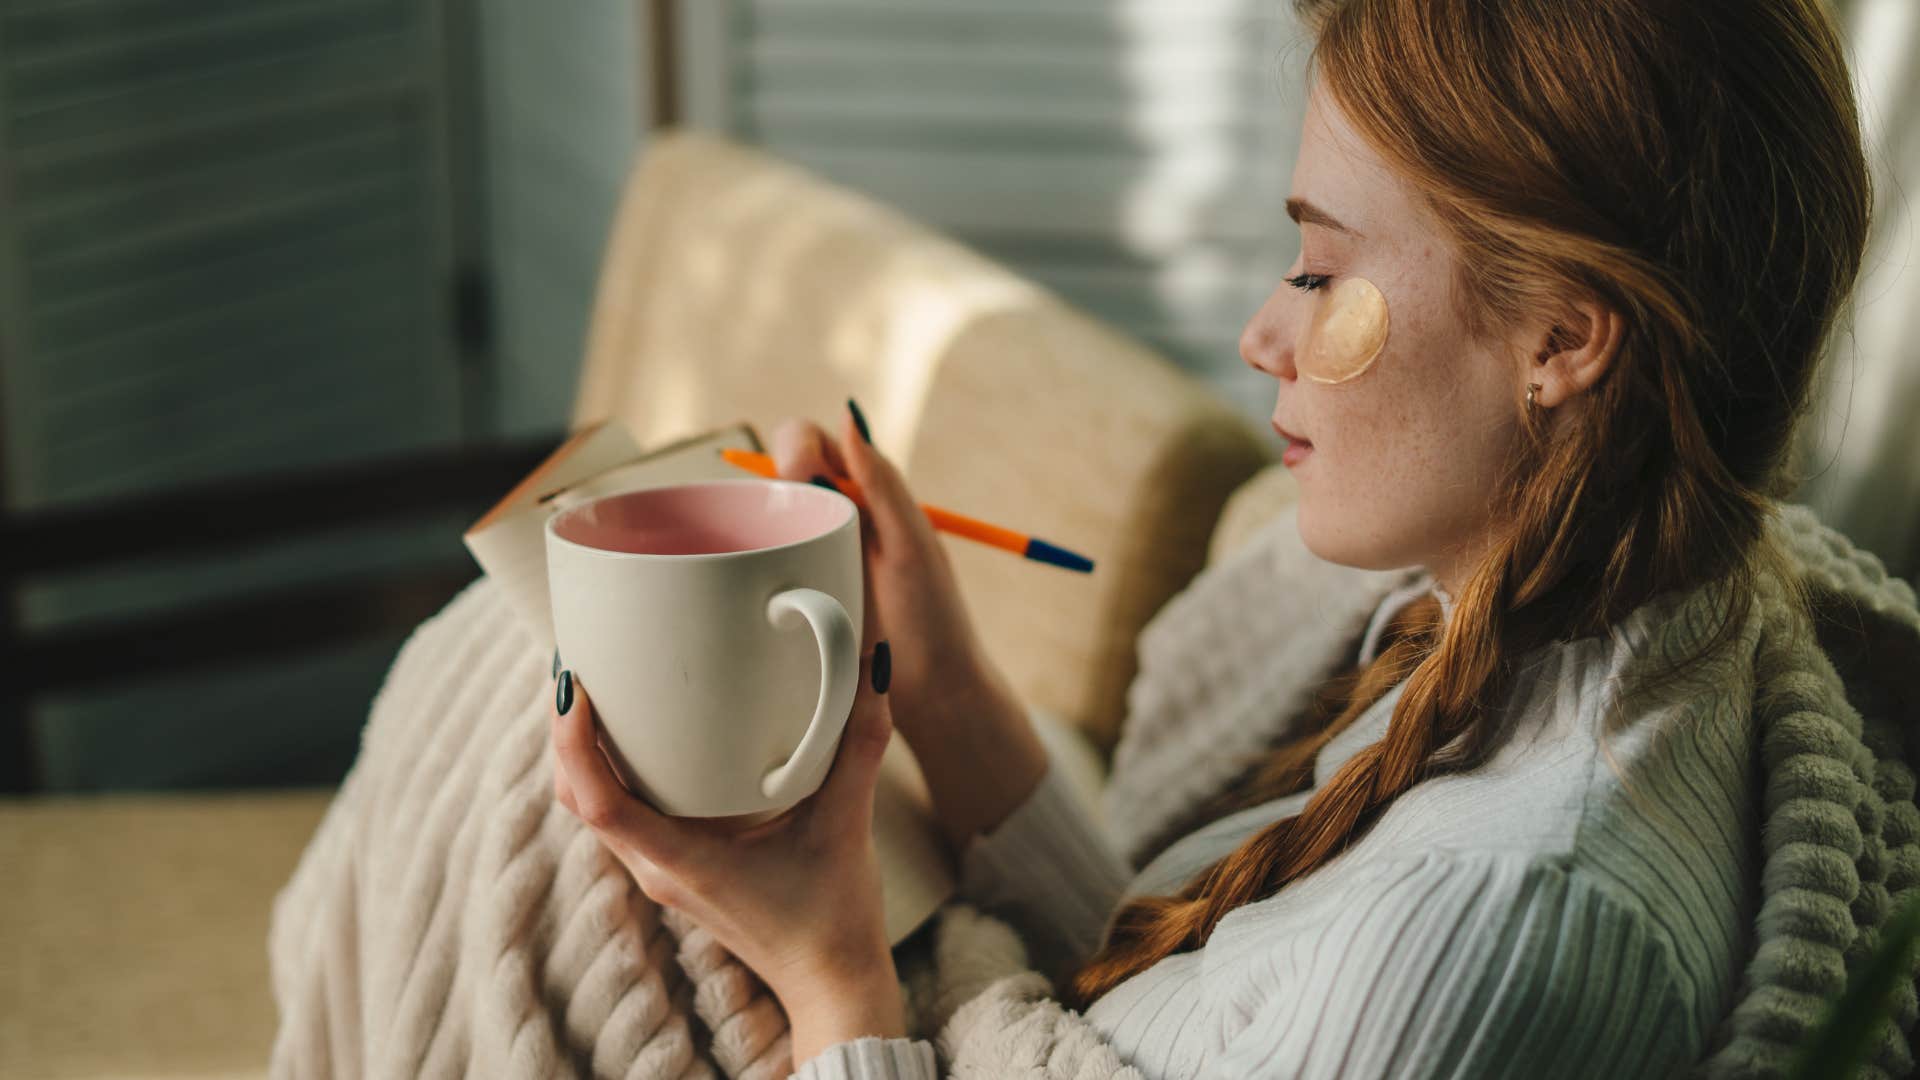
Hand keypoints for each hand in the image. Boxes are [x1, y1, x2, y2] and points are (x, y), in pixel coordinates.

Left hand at [549, 647, 905, 1046]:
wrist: (832, 983)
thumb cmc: (835, 915)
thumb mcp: (848, 822)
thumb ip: (861, 745)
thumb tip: (874, 669)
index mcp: (681, 861)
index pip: (598, 801)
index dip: (573, 741)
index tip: (574, 685)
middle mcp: (658, 869)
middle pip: (578, 798)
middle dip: (566, 733)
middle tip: (580, 667)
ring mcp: (662, 874)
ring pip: (593, 809)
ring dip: (583, 755)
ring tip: (598, 693)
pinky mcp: (677, 872)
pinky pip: (622, 818)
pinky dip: (612, 776)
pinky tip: (641, 741)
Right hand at [768, 404, 1016, 736]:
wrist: (931, 693)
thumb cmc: (932, 616)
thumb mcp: (912, 545)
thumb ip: (883, 482)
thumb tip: (850, 412)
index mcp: (865, 494)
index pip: (814, 443)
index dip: (797, 446)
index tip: (799, 475)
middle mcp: (832, 520)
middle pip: (778, 477)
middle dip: (768, 483)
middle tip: (783, 516)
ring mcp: (806, 560)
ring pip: (761, 521)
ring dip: (750, 525)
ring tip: (764, 551)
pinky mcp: (787, 601)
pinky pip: (754, 568)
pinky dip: (741, 565)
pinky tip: (739, 579)